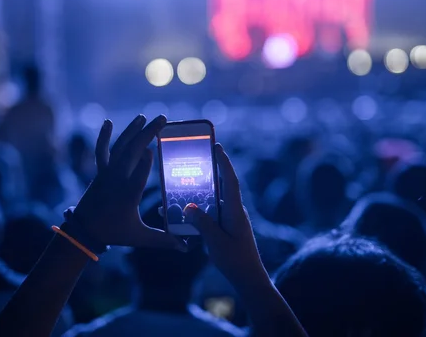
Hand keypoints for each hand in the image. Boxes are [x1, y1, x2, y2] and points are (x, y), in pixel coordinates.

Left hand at [72, 115, 185, 250]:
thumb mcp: (140, 237)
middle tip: (162, 119)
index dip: (146, 161)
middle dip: (148, 134)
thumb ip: (163, 240)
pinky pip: (102, 151)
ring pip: (119, 147)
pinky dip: (103, 137)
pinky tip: (107, 122)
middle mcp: (118, 179)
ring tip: (143, 117)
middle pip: (133, 151)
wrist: (84, 230)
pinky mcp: (101, 171)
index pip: (139, 174)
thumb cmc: (114, 233)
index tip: (155, 149)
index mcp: (129, 194)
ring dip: (131, 130)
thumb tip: (185, 247)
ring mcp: (108, 173)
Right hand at [184, 144, 266, 282]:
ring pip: (210, 202)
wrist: (248, 279)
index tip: (216, 146)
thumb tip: (187, 206)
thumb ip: (202, 223)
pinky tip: (178, 216)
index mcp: (235, 210)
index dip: (223, 162)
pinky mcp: (224, 228)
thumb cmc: (236, 261)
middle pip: (219, 186)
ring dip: (196, 196)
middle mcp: (233, 211)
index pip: (230, 180)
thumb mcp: (216, 242)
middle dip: (206, 174)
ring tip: (176, 189)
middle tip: (192, 161)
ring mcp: (229, 219)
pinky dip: (195, 212)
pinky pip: (208, 215)